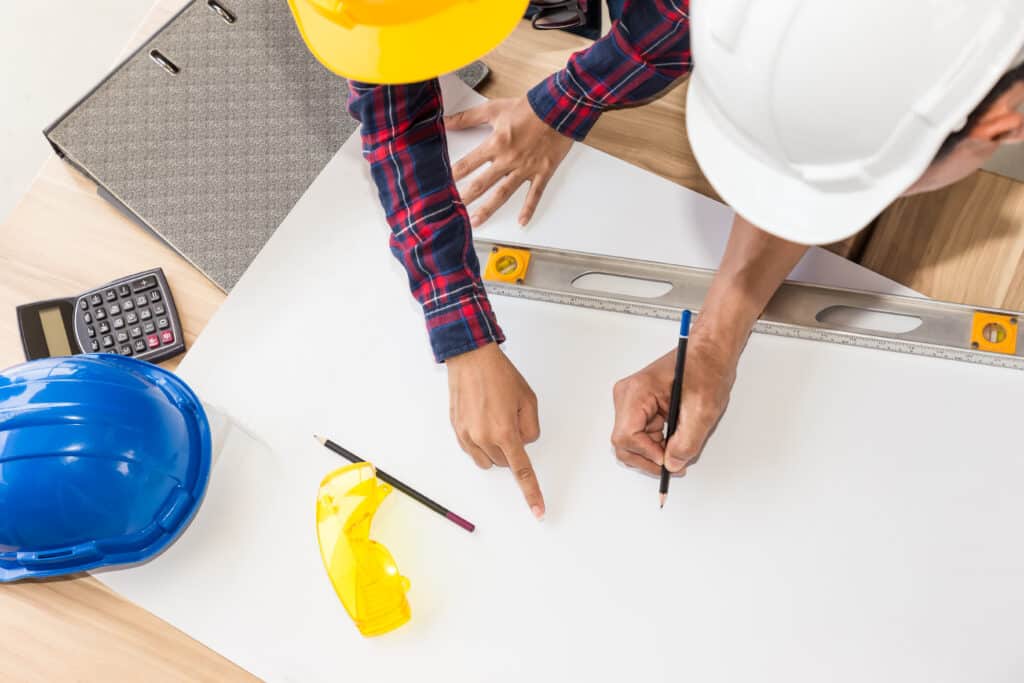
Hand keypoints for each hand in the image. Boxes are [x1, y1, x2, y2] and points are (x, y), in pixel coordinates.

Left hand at [446, 97, 572, 227]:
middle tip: (452, 210)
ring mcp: (526, 168)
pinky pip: (535, 194)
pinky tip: (521, 221)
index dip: (453, 174)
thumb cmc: (529, 108)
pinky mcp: (542, 172)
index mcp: (496, 144)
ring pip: (504, 193)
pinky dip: (529, 209)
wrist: (559, 108)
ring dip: (489, 209)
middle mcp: (508, 159)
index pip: (468, 163)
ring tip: (476, 221)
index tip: (441, 184)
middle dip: (466, 197)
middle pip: (482, 183)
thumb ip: (467, 117)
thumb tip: (445, 121)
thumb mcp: (494, 108)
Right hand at [447, 343, 544, 518]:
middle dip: (512, 447)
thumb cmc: (500, 376)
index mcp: (505, 431)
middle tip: (511, 419)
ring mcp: (467, 436)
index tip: (538, 510)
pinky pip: (473, 449)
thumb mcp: (528, 400)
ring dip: (495, 447)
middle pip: (505, 461)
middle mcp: (484, 438)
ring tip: (495, 418)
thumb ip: (530, 427)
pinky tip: (482, 418)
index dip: (531, 492)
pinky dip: (481, 441)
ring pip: (488, 459)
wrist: (471, 359)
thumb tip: (523, 442)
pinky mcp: (457, 431)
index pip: (521, 470)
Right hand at [611, 317, 742, 476]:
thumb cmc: (706, 369)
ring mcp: (631, 402)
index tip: (670, 461)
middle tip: (675, 464)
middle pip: (624, 442)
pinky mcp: (639, 407)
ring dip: (654, 452)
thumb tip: (673, 464)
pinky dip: (657, 444)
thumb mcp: (703, 410)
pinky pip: (640, 436)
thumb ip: (687, 442)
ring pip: (632, 443)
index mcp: (638, 391)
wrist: (710, 354)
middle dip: (650, 457)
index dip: (648, 454)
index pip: (627, 436)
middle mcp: (628, 396)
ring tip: (679, 448)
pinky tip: (675, 440)